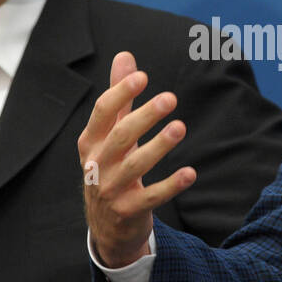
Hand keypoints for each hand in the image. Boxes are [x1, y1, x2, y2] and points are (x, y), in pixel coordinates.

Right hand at [79, 52, 196, 267]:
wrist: (105, 225)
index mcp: (90, 142)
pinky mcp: (129, 211)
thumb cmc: (110, 168)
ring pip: (135, 165)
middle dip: (145, 116)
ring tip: (180, 127)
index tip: (142, 76)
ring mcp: (111, 190)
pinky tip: (191, 173)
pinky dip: (171, 185)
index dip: (120, 93)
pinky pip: (152, 197)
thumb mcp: (109, 134)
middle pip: (120, 136)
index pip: (102, 113)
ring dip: (159, 146)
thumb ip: (120, 97)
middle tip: (171, 98)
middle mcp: (96, 164)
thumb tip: (126, 56)